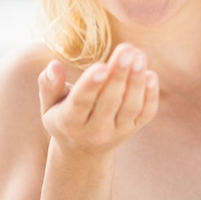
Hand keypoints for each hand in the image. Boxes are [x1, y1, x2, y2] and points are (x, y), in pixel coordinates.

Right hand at [38, 44, 158, 153]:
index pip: (81, 102)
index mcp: (69, 123)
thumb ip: (49, 85)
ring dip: (136, 81)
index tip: (101, 66)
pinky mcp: (134, 129)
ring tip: (139, 56)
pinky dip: (150, 95)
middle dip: (119, 74)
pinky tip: (150, 74)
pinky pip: (146, 113)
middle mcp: (95, 131)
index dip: (91, 84)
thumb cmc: (63, 116)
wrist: (83, 150)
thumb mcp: (49, 104)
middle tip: (126, 49)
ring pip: (130, 107)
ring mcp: (117, 132)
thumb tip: (54, 65)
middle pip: (109, 102)